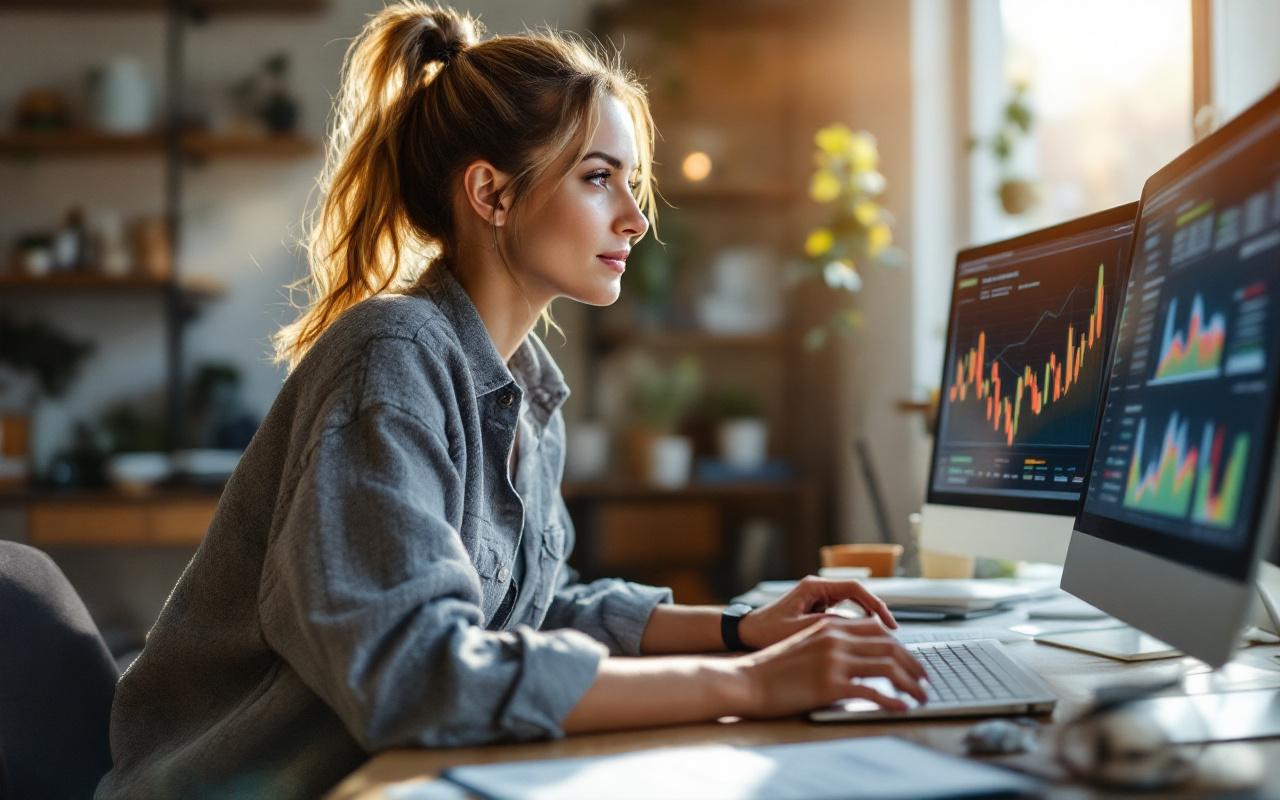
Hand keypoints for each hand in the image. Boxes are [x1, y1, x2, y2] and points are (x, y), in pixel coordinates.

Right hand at [734, 616, 927, 715]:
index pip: (878, 631)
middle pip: (889, 647)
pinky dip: (892, 701)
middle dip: (914, 665)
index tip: (912, 661)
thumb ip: (833, 644)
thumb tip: (860, 658)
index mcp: (831, 627)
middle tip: (925, 681)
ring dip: (911, 684)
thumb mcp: (805, 644)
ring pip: (887, 668)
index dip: (901, 646)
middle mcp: (836, 639)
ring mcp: (834, 661)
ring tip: (921, 696)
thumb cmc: (773, 668)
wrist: (747, 680)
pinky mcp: (830, 685)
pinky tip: (902, 708)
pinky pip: (872, 692)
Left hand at [736, 575, 897, 649]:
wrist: (746, 633)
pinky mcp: (817, 609)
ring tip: (881, 638)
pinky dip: (855, 624)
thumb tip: (860, 628)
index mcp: (813, 587)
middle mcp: (818, 588)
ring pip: (852, 604)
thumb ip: (829, 626)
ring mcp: (818, 597)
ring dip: (867, 619)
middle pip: (857, 594)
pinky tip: (863, 640)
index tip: (888, 623)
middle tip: (892, 631)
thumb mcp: (799, 630)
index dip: (875, 604)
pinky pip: (843, 613)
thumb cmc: (766, 631)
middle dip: (875, 612)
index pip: (854, 588)